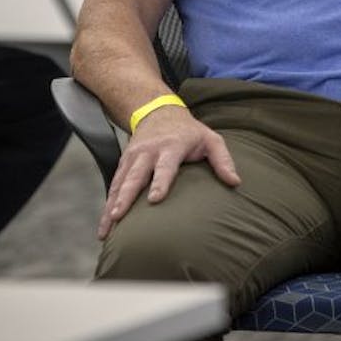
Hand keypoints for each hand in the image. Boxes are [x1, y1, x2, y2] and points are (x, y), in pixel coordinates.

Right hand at [97, 105, 239, 239]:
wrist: (159, 112)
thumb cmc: (189, 132)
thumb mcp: (210, 139)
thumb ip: (223, 160)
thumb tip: (235, 182)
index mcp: (171, 147)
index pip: (165, 167)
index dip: (160, 182)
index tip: (154, 199)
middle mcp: (148, 152)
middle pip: (135, 176)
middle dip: (126, 196)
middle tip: (118, 216)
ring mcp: (133, 158)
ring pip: (120, 183)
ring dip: (112, 205)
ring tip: (107, 228)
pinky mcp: (124, 164)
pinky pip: (114, 185)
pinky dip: (107, 205)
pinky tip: (105, 226)